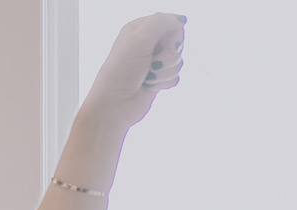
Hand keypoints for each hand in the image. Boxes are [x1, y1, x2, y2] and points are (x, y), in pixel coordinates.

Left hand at [81, 14, 185, 132]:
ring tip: (148, 76)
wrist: (116, 102)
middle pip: (177, 43)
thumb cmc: (122, 69)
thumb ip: (161, 23)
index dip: (173, 36)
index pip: (171, 23)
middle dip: (169, 56)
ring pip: (178, 62)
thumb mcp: (140, 39)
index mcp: (140, 28)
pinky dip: (165, 83)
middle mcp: (148, 43)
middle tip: (152, 63)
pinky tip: (151, 85)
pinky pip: (176, 77)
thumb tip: (181, 19)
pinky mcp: (159, 78)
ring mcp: (154, 62)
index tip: (164, 45)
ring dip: (165, 72)